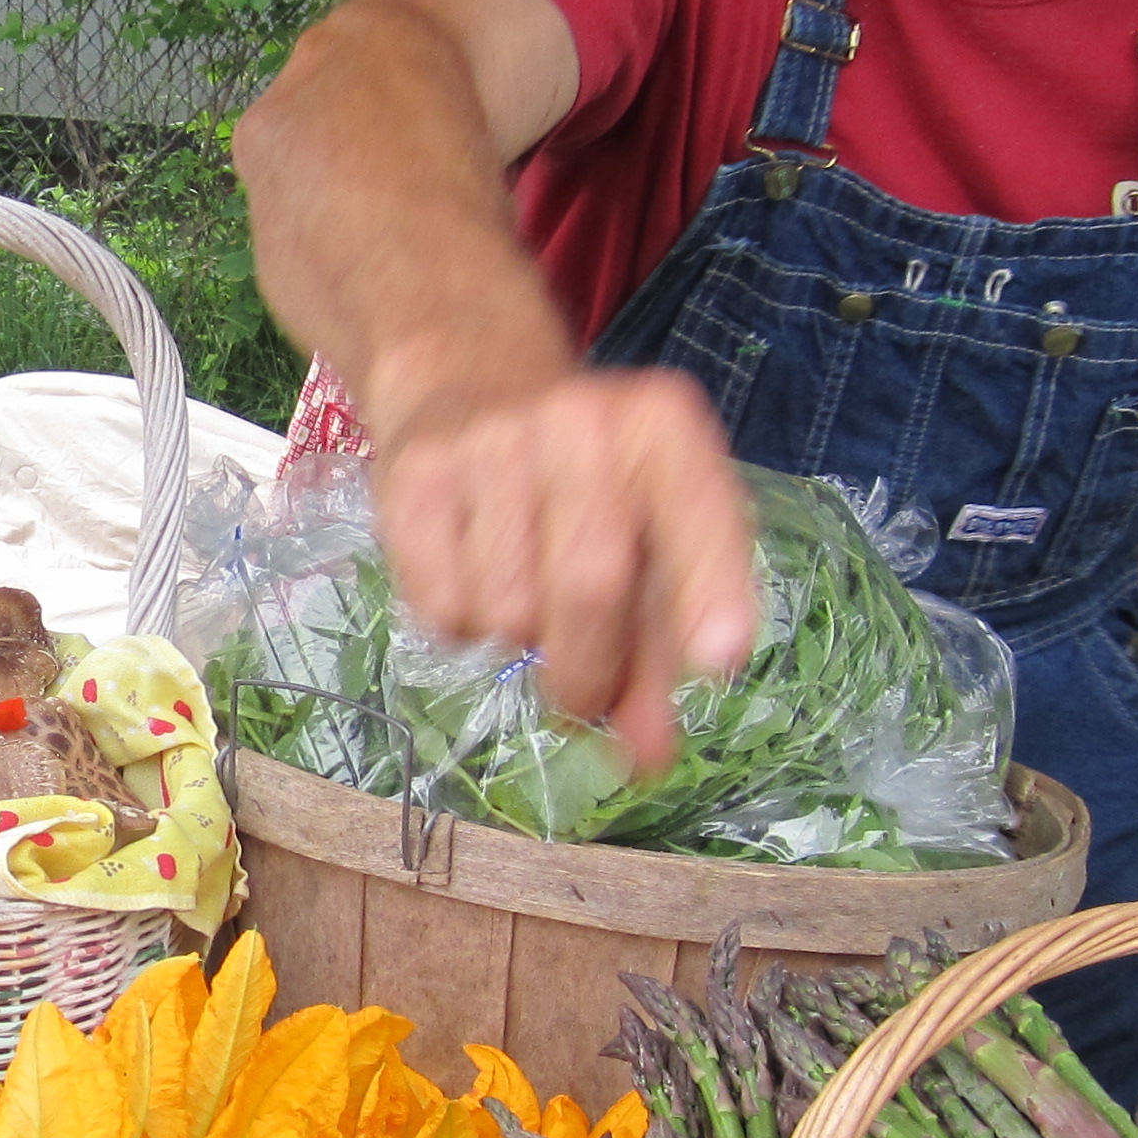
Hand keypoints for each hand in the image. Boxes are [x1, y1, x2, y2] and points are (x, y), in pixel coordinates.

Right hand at [367, 368, 763, 772]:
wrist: (466, 378)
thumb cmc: (585, 482)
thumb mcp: (645, 538)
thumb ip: (657, 648)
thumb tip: (649, 758)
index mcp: (662, 428)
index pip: (698, 516)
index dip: (712, 591)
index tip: (721, 662)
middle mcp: (581, 420)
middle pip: (592, 588)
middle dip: (589, 675)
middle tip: (580, 699)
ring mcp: (490, 442)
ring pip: (508, 611)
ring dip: (517, 642)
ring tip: (520, 596)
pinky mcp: (415, 474)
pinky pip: (441, 608)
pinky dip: (459, 628)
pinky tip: (470, 573)